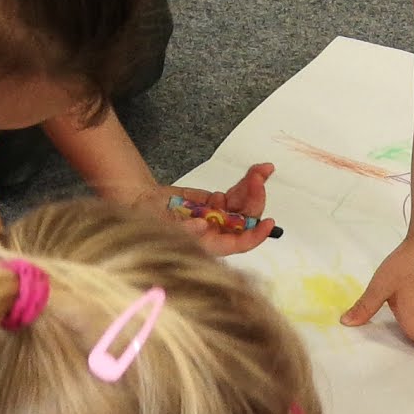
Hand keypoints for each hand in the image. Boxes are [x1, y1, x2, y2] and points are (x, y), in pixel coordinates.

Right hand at [153, 164, 275, 252]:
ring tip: (261, 169)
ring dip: (255, 186)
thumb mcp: (163, 225)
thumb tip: (202, 225)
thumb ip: (184, 228)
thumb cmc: (151, 221)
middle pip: (246, 219)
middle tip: (257, 179)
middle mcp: (220, 232)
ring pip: (246, 203)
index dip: (255, 236)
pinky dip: (248, 181)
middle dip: (255, 199)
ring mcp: (222, 216)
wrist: (146, 202)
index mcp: (211, 244)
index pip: (238, 244)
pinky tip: (256, 171)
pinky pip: (239, 192)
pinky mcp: (221, 202)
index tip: (268, 224)